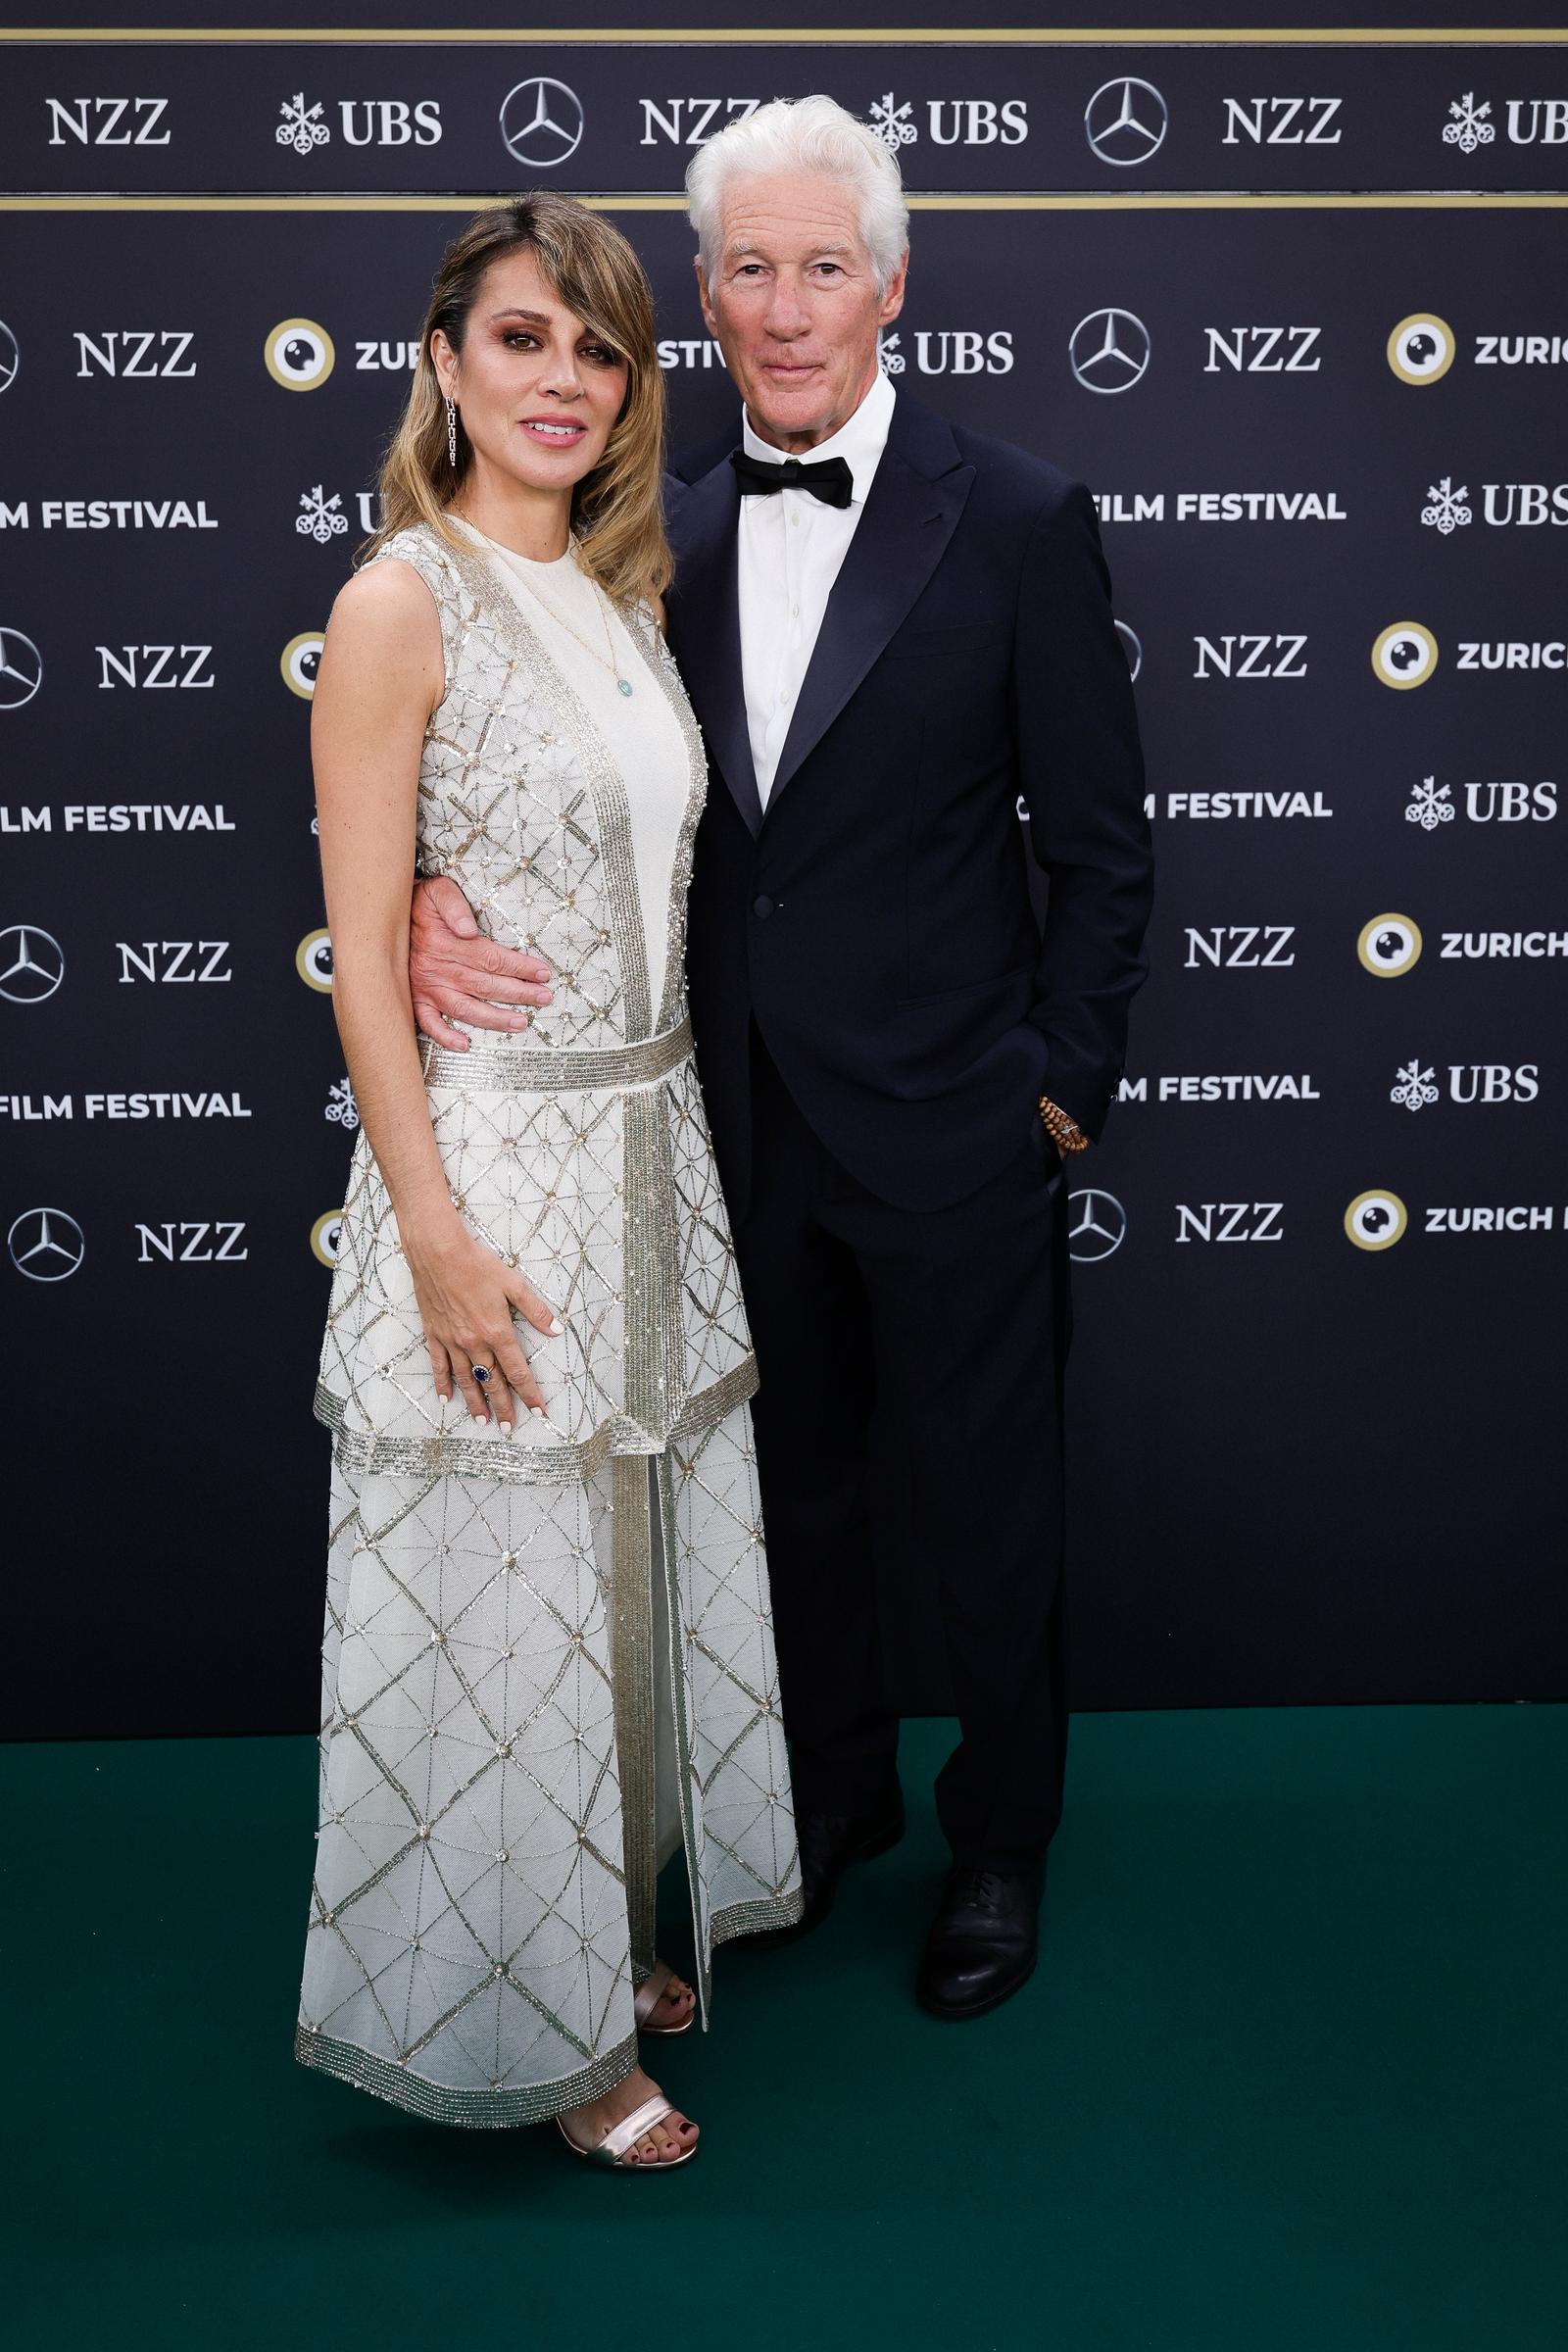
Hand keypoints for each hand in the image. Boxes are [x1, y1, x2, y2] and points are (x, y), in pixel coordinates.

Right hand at [405, 1220, 563, 1429]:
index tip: (539, 1411)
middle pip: (493, 1382)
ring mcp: (452, 1341)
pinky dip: (443, 1384)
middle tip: (509, 1427)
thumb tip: (556, 1330)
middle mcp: (474, 1342)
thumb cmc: (477, 1264)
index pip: (518, 1372)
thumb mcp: (513, 1284)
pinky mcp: (434, 1335)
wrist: (438, 1253)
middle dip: (503, 1406)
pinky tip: (447, 1399)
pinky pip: (439, 1366)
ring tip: (483, 1420)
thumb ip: (535, 1311)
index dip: (530, 1394)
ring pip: (466, 1380)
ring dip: (475, 1403)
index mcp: (497, 1332)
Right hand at [409, 874, 553, 1048]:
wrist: (382, 919)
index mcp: (445, 943)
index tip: (542, 973)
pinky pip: (428, 1023)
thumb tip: (469, 929)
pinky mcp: (415, 999)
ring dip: (494, 1018)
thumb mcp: (436, 891)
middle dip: (518, 993)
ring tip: (520, 1023)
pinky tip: (465, 1045)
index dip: (519, 967)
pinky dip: (445, 1036)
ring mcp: (425, 987)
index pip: (491, 958)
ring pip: (464, 1008)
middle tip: (544, 997)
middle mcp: (436, 969)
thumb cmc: (417, 904)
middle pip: (485, 985)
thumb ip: (454, 904)